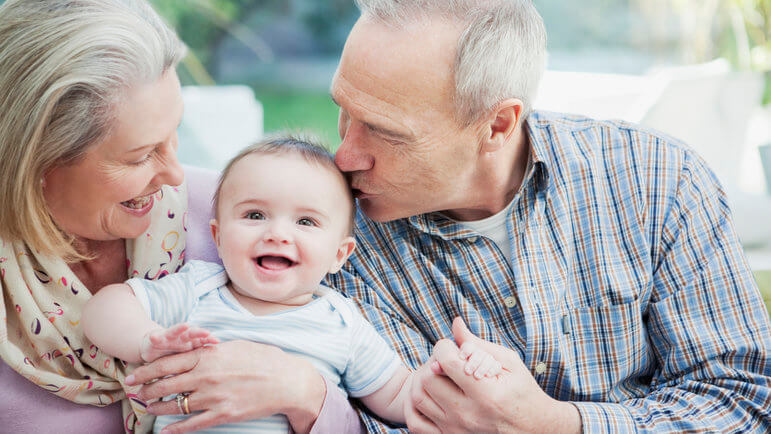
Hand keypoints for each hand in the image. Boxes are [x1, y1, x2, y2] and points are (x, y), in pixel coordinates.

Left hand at [125, 340, 325, 432]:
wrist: (286, 381)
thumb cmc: (264, 359)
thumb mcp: (235, 346)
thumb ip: (211, 350)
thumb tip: (195, 349)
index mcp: (208, 356)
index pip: (168, 363)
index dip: (147, 371)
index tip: (134, 376)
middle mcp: (207, 376)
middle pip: (166, 384)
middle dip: (146, 390)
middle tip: (134, 393)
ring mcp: (214, 397)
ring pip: (176, 405)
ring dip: (158, 408)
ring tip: (147, 409)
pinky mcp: (223, 414)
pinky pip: (193, 424)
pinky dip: (176, 429)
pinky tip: (165, 431)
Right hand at [140, 323, 218, 362]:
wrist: (154, 348)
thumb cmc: (175, 356)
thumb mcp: (188, 361)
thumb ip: (200, 364)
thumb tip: (215, 377)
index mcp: (190, 343)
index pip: (202, 340)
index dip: (209, 340)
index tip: (217, 341)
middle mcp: (180, 338)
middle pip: (192, 334)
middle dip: (199, 332)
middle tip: (207, 333)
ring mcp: (168, 337)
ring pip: (175, 331)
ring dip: (179, 328)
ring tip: (185, 326)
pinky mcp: (155, 339)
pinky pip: (155, 337)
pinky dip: (155, 337)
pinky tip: (154, 337)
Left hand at [408, 317, 580, 433]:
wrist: (534, 430)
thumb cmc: (523, 392)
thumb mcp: (508, 363)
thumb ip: (478, 343)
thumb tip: (455, 323)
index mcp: (486, 393)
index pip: (446, 361)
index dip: (444, 346)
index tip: (452, 347)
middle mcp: (468, 414)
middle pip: (428, 379)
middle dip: (433, 362)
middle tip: (446, 361)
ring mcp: (456, 430)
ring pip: (419, 398)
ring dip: (425, 381)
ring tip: (440, 377)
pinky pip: (417, 422)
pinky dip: (418, 405)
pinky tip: (433, 395)